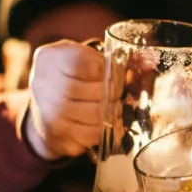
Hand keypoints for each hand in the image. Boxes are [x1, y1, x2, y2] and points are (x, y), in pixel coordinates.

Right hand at [24, 40, 105, 160]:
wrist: (42, 103)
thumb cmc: (70, 75)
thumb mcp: (83, 56)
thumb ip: (112, 57)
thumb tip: (148, 62)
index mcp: (50, 58)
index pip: (93, 66)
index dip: (111, 71)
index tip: (114, 73)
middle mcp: (43, 84)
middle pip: (97, 92)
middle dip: (115, 92)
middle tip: (116, 92)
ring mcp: (48, 111)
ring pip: (97, 115)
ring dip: (111, 111)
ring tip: (110, 106)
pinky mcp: (56, 134)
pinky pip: (91, 135)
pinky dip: (102, 130)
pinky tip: (100, 121)